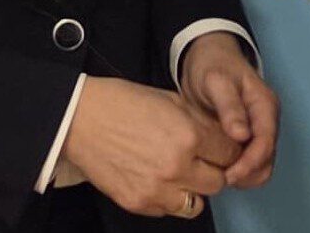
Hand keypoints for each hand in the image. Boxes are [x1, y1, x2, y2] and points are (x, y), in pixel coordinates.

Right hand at [62, 77, 242, 218]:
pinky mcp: (139, 203)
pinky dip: (168, 197)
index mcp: (188, 135)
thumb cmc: (123, 103)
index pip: (230, 153)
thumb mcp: (171, 100)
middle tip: (200, 159)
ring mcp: (157, 189)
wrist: (78, 118)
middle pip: (219, 181)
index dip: (227, 148)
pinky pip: (169, 210)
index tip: (219, 147)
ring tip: (179, 172)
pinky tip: (156, 178)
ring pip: (198, 203)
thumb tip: (226, 136)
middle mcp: (177, 166)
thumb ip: (202, 121)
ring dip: (193, 188)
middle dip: (213, 169)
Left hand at [177, 32, 279, 187]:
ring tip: (216, 176)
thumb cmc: (212, 65)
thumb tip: (242, 135)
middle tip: (218, 179)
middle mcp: (266, 121)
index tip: (229, 174)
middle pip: (266, 159)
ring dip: (243, 175)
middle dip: (246, 173)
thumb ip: (229, 107)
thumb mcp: (216, 81)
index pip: (266, 143)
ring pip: (260, 165)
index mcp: (265, 106)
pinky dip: (237, 170)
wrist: (206, 58)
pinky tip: (217, 169)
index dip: (250, 163)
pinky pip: (249, 162)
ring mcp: (258, 130)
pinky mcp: (247, 138)